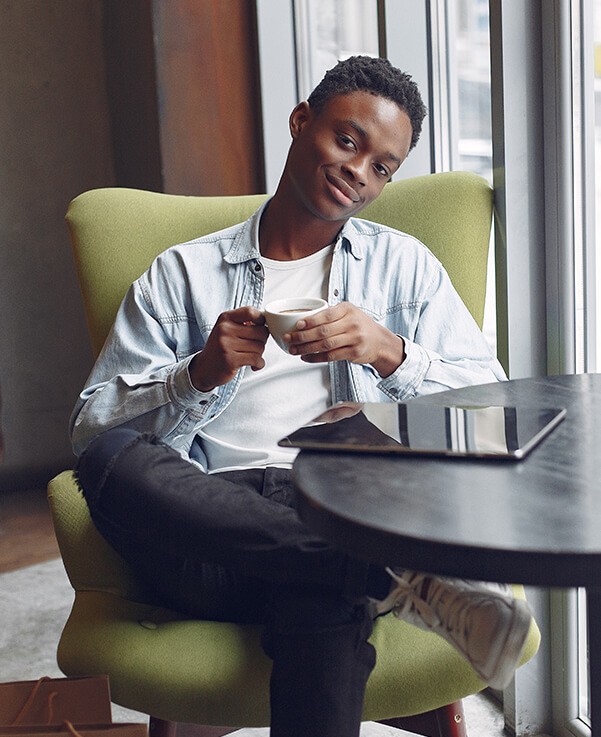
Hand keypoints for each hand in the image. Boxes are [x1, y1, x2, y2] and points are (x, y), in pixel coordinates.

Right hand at [189, 307, 268, 391]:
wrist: (204, 368)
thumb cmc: (220, 348)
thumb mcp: (227, 329)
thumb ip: (244, 322)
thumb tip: (267, 320)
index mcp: (225, 318)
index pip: (251, 312)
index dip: (261, 320)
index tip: (260, 327)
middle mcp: (224, 329)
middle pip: (261, 332)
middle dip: (262, 341)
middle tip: (254, 347)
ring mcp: (226, 344)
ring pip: (260, 347)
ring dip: (259, 354)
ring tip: (250, 356)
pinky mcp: (230, 360)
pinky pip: (256, 359)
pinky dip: (259, 364)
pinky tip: (253, 365)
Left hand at [286, 302, 405, 377]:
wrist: (379, 341)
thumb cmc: (359, 325)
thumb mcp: (349, 313)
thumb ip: (330, 314)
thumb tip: (302, 319)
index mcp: (348, 309)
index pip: (326, 315)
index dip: (310, 321)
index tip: (297, 325)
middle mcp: (352, 323)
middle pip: (323, 331)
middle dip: (303, 336)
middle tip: (289, 339)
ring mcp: (354, 338)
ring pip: (325, 345)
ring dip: (306, 348)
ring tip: (294, 350)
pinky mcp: (354, 353)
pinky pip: (330, 356)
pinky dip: (315, 358)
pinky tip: (306, 357)